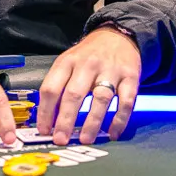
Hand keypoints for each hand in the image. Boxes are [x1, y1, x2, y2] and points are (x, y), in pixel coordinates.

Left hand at [37, 26, 140, 145]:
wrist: (118, 36)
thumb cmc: (88, 56)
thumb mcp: (68, 62)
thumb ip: (58, 86)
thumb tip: (48, 118)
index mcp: (67, 62)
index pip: (51, 88)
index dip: (45, 111)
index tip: (44, 130)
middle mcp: (88, 65)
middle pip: (74, 94)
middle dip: (66, 120)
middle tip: (61, 139)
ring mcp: (110, 70)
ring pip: (100, 98)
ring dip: (92, 122)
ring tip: (85, 139)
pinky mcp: (131, 77)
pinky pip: (125, 101)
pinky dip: (119, 120)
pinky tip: (112, 133)